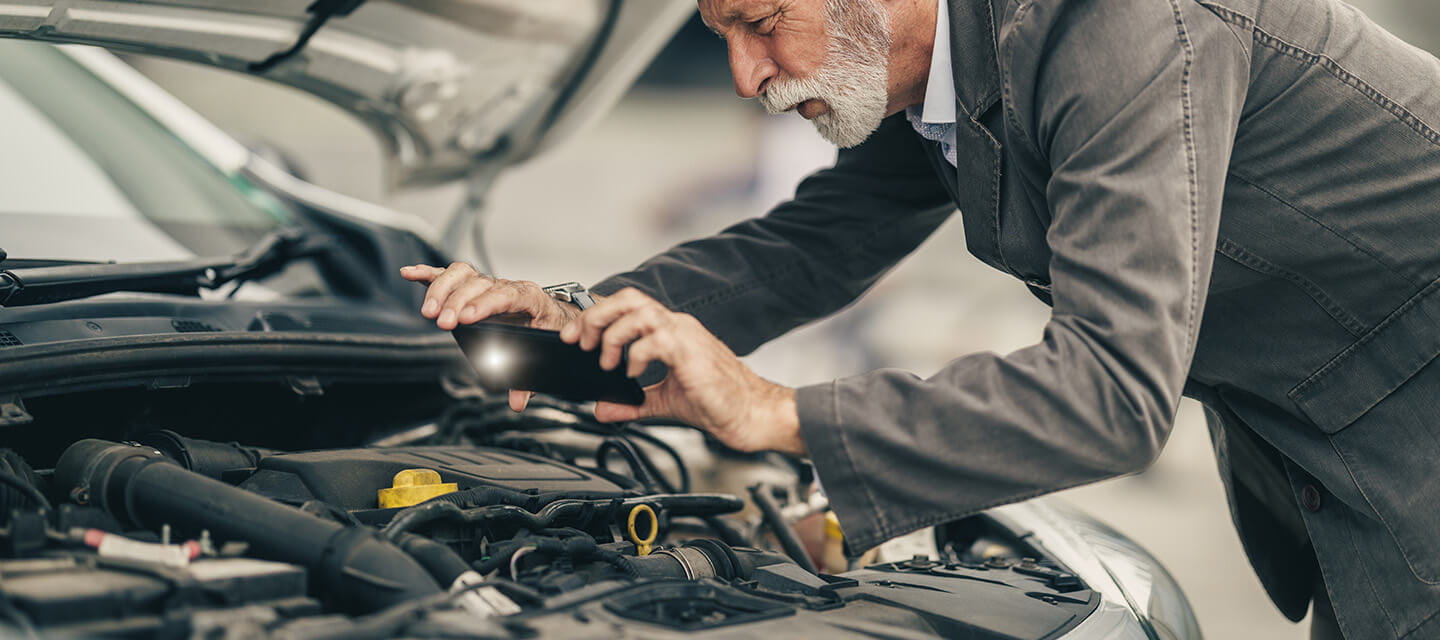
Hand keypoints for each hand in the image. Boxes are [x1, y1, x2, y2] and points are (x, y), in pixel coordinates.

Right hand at [399, 262, 583, 411]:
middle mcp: (506, 286)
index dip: (486, 304)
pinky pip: (449, 275)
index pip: (506, 296)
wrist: (552, 314)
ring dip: (441, 290)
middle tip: (443, 323)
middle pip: (478, 285)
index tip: (468, 317)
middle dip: (458, 302)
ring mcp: (487, 284)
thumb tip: (517, 401)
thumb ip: (529, 380)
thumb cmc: (548, 330)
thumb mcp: (545, 352)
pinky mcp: (472, 285)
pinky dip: (429, 274)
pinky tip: (411, 274)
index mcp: (529, 298)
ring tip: (428, 312)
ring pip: (461, 275)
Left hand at [560, 288, 805, 454]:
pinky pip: (656, 338)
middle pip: (628, 298)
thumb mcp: (665, 402)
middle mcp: (677, 326)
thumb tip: (604, 408)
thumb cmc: (720, 403)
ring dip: (613, 334)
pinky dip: (636, 354)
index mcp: (672, 332)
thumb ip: (633, 403)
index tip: (576, 339)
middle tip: (581, 342)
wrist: (753, 415)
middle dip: (596, 317)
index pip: (628, 308)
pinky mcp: (692, 352)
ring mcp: (686, 336)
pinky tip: (632, 373)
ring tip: (607, 361)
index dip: (597, 318)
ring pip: (639, 312)